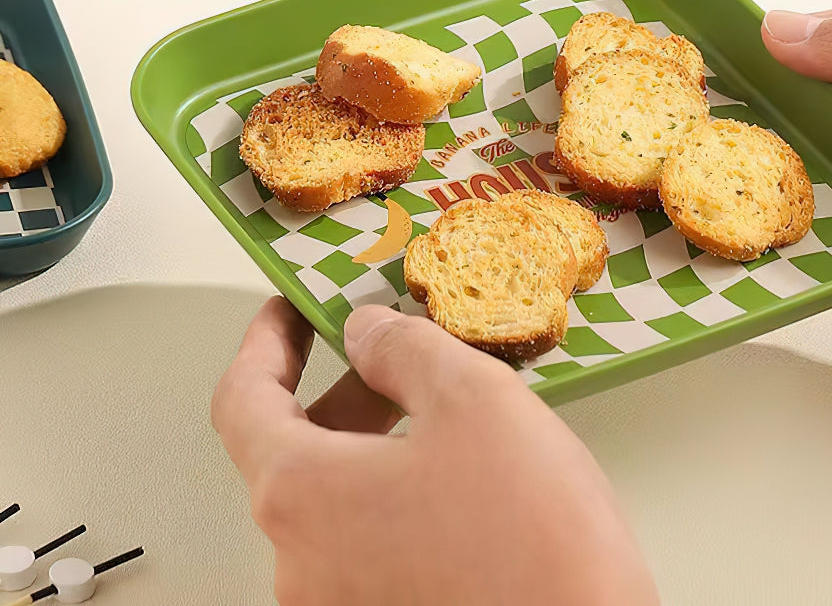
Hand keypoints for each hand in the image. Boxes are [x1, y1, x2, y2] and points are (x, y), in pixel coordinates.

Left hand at [212, 297, 658, 605]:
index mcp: (303, 494)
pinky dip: (390, 489)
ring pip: (332, 496)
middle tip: (387, 352)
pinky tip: (454, 473)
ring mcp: (339, 602)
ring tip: (439, 408)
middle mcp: (303, 561)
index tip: (289, 311)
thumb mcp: (471, 398)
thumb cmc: (533, 539)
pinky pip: (364, 540)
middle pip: (290, 450)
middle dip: (341, 388)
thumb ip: (402, 348)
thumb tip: (366, 333)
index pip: (242, 401)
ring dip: (371, 438)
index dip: (265, 343)